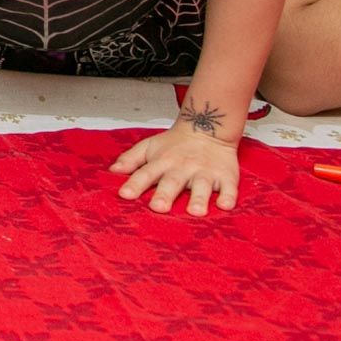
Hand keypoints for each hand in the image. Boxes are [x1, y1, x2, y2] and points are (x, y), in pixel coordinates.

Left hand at [110, 121, 239, 215]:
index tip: (124, 195)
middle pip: (172, 182)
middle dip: (165, 194)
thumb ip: (131, 159)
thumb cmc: (175, 144)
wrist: (208, 127)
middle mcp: (183, 167)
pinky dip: (228, 196)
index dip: (134, 184)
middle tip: (158, 208)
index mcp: (162, 161)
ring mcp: (205, 172)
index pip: (145, 173)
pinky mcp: (226, 176)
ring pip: (202, 186)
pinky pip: (229, 187)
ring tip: (195, 212)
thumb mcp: (149, 146)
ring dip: (199, 198)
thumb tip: (112, 171)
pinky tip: (225, 205)